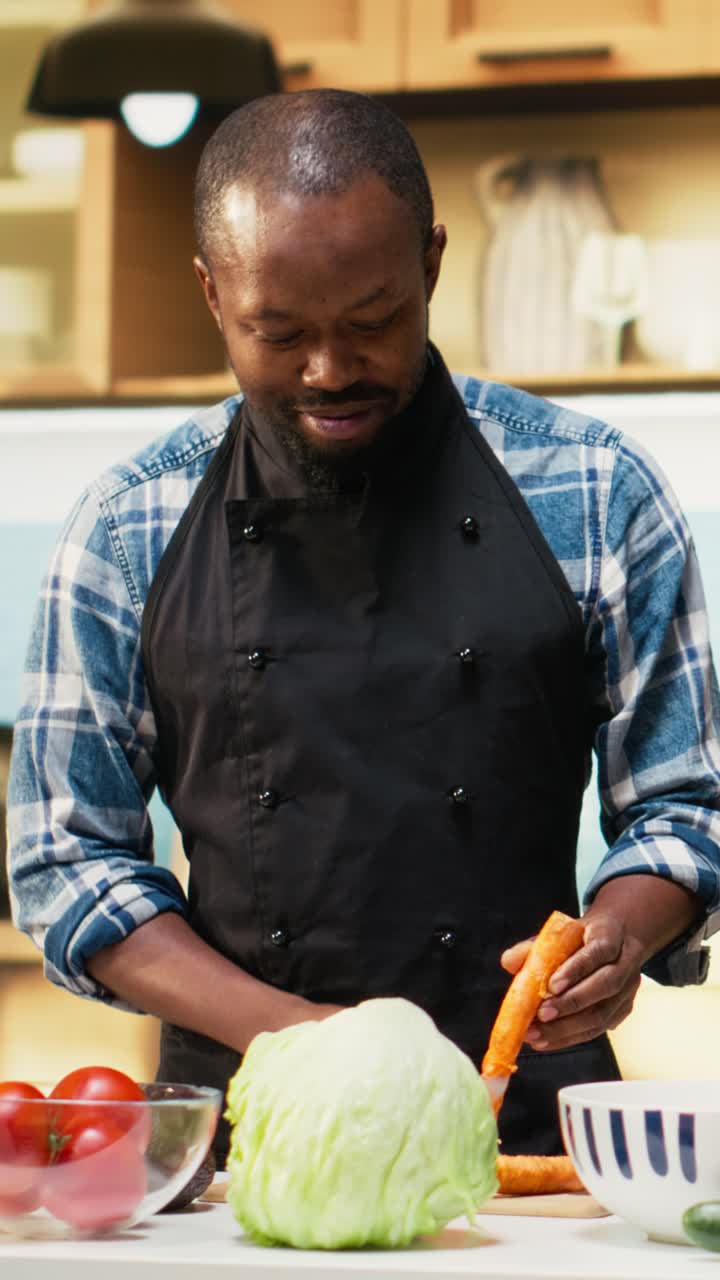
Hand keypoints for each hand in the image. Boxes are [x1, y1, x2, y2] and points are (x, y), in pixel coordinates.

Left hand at [500, 909, 643, 1051]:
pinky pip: (599, 1028)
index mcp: (610, 936)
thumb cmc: (582, 938)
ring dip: (568, 1028)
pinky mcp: (624, 1010)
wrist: (618, 939)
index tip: (551, 986)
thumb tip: (508, 962)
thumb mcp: (561, 933)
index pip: (597, 952)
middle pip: (604, 986)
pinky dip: (571, 1037)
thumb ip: (533, 946)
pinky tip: (548, 1041)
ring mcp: (628, 989)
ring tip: (537, 1035)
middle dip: (571, 1004)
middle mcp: (625, 963)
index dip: (575, 970)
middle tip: (541, 1016)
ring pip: (603, 1013)